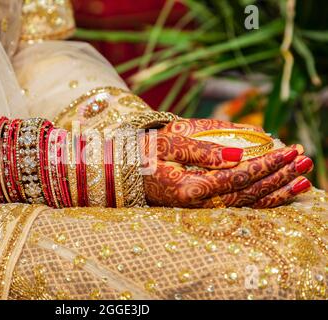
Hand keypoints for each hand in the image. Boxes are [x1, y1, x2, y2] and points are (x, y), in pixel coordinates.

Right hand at [143, 118, 312, 207]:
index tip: (287, 150)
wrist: (129, 172)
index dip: (264, 165)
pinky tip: (281, 193)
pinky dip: (264, 200)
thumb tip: (237, 154)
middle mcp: (199, 204)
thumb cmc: (147, 153)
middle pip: (248, 192)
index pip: (237, 177)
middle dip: (279, 176)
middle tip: (305, 159)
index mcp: (190, 188)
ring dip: (278, 191)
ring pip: (248, 204)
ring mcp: (203, 209)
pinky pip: (241, 207)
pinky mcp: (206, 207)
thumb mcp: (169, 143)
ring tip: (304, 179)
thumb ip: (202, 149)